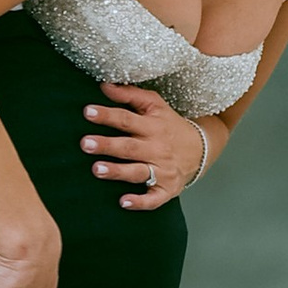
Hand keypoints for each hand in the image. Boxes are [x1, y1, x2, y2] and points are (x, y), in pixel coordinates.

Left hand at [83, 85, 207, 206]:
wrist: (203, 149)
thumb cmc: (171, 126)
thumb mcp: (156, 105)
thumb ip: (130, 94)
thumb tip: (104, 85)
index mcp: (152, 126)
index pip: (127, 119)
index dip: (107, 115)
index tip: (88, 112)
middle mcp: (156, 148)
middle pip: (128, 146)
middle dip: (107, 145)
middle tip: (85, 143)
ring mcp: (162, 170)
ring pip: (137, 171)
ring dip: (117, 171)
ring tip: (96, 169)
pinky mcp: (167, 189)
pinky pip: (154, 198)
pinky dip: (140, 201)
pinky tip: (124, 202)